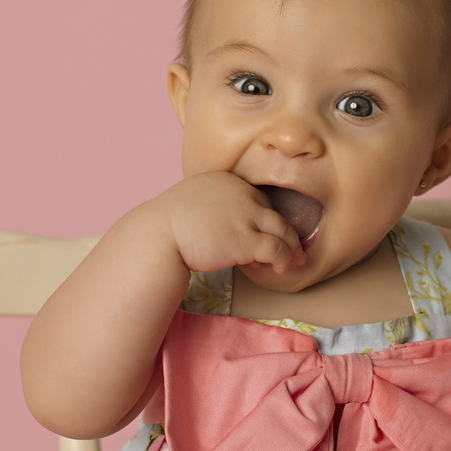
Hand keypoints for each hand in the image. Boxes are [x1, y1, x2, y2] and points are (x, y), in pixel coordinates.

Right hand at [158, 171, 305, 274]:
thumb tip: (225, 228)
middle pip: (273, 213)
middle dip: (285, 233)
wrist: (156, 236)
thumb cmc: (167, 224)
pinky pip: (276, 249)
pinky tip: (280, 269)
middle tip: (293, 249)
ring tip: (294, 261)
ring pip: (282, 230)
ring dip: (291, 247)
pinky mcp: (245, 239)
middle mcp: (241, 193)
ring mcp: (245, 215)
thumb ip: (213, 207)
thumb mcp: (192, 201)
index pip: (256, 199)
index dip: (263, 220)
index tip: (264, 236)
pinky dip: (283, 259)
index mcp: (228, 181)